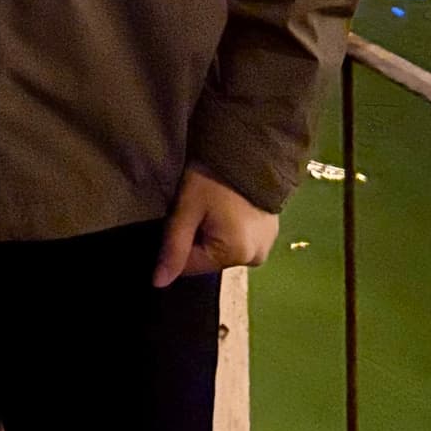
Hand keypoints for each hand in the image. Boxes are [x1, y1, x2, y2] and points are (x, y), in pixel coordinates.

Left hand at [153, 166, 278, 287]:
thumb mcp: (187, 210)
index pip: (190, 265)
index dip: (179, 242)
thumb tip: (159, 284)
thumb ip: (173, 248)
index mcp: (236, 255)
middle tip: (199, 207)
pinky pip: (240, 240)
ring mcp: (266, 246)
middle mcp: (255, 258)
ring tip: (214, 204)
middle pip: (209, 258)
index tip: (182, 215)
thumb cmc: (213, 178)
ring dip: (214, 232)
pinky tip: (228, 206)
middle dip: (198, 236)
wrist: (248, 147)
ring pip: (223, 249)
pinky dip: (230, 228)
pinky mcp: (271, 234)